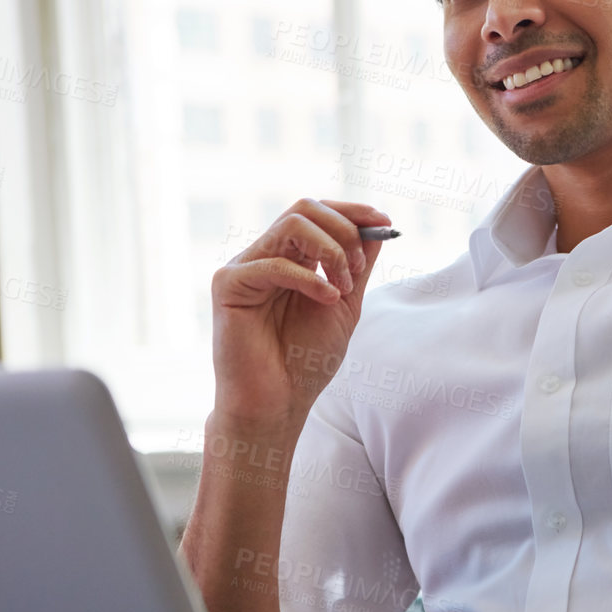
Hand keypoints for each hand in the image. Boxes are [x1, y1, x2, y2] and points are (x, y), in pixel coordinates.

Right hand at [208, 198, 391, 432]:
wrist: (277, 402)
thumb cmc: (305, 360)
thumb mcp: (345, 304)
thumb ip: (358, 267)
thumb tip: (378, 226)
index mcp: (290, 259)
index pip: (317, 214)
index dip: (351, 211)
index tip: (383, 220)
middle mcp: (265, 256)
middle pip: (305, 209)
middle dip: (344, 230)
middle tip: (359, 268)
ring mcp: (245, 268)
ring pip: (292, 224)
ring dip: (332, 251)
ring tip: (343, 288)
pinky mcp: (228, 284)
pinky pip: (274, 262)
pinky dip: (310, 278)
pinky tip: (327, 299)